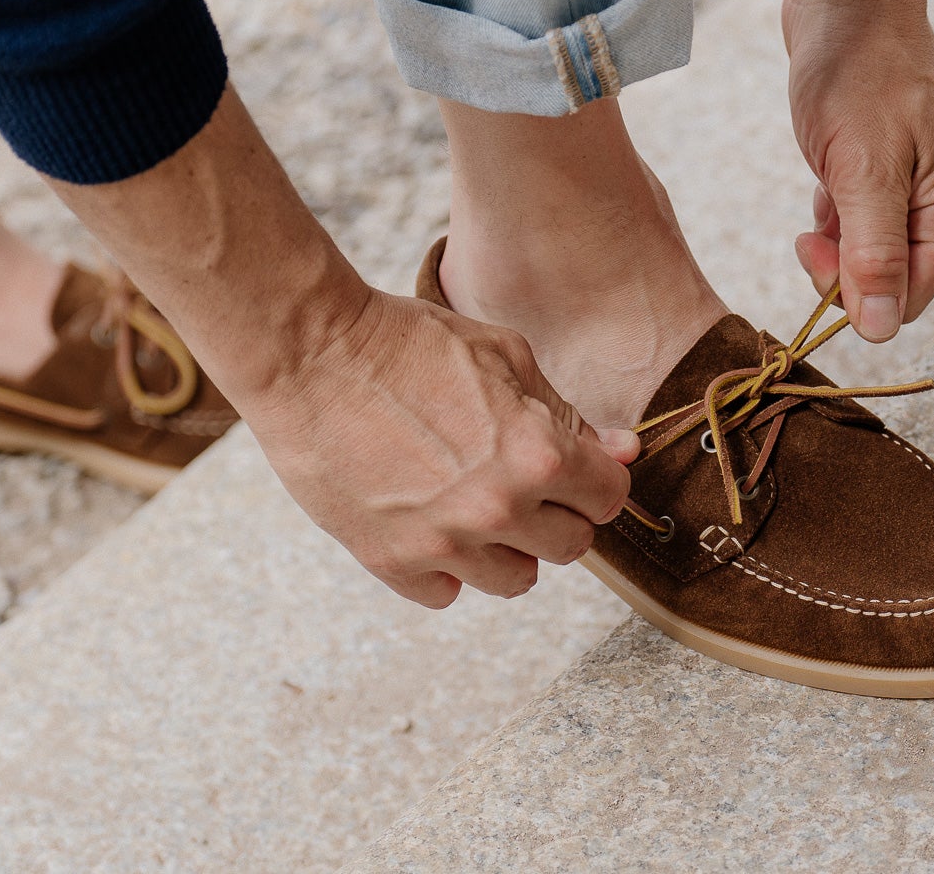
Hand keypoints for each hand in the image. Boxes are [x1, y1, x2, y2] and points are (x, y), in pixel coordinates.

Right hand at [247, 291, 639, 607]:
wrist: (310, 353)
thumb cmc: (408, 341)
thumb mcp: (504, 357)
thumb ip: (566, 414)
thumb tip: (624, 451)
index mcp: (536, 454)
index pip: (609, 498)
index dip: (596, 478)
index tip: (575, 468)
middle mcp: (496, 509)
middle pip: (571, 545)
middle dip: (557, 512)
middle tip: (522, 480)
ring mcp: (442, 542)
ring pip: (517, 580)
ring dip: (508, 547)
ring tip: (477, 504)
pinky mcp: (390, 562)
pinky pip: (447, 592)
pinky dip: (446, 566)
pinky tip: (430, 521)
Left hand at [782, 0, 933, 341]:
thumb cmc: (856, 74)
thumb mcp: (861, 172)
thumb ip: (873, 255)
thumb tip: (882, 330)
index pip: (910, 298)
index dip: (857, 292)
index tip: (813, 248)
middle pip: (894, 279)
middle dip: (844, 262)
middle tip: (811, 224)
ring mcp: (926, 184)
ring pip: (874, 250)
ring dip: (838, 233)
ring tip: (826, 179)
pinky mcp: (897, 168)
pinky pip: (865, 218)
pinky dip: (838, 207)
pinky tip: (828, 172)